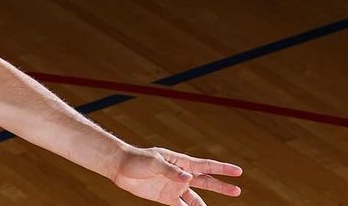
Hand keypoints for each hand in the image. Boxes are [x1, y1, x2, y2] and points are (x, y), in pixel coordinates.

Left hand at [110, 146, 242, 205]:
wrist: (120, 167)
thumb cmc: (137, 159)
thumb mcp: (154, 162)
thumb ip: (171, 171)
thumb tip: (188, 178)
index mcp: (180, 162)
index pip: (205, 166)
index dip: (222, 168)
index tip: (238, 171)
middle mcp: (180, 175)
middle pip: (205, 182)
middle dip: (221, 187)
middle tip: (237, 191)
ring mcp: (174, 187)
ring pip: (195, 199)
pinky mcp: (166, 198)